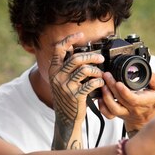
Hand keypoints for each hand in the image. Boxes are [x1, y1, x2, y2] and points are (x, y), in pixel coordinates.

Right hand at [48, 32, 104, 146]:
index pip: (59, 49)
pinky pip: (90, 84)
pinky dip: (98, 81)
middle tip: (101, 58)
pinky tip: (100, 82)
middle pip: (75, 58)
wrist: (66, 118)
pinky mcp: (75, 96)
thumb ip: (65, 67)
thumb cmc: (66, 98)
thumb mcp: (60, 81)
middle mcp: (58, 77)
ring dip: (96, 70)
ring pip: (84, 69)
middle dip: (91, 56)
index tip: (80, 35)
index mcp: (53, 70)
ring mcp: (66, 86)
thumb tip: (75, 50)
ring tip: (100, 73)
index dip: (70, 39)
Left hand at [98, 71, 154, 130]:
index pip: (133, 100)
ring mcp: (125, 113)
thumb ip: (154, 80)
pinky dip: (102, 107)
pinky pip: (108, 114)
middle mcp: (134, 109)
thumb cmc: (153, 102)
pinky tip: (100, 97)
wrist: (147, 118)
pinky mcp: (118, 115)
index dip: (124, 92)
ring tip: (103, 85)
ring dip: (106, 97)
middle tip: (107, 76)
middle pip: (121, 101)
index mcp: (145, 102)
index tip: (118, 83)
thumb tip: (147, 71)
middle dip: (112, 87)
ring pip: (113, 109)